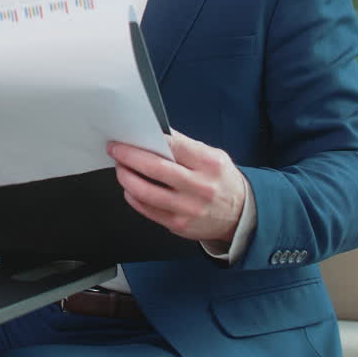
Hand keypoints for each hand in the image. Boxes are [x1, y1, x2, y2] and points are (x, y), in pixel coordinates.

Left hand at [108, 130, 246, 242]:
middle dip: (129, 156)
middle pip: (155, 168)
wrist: (241, 215)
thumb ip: (185, 146)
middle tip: (116, 150)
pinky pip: (147, 210)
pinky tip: (129, 187)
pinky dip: (133, 196)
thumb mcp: (213, 157)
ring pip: (146, 192)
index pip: (172, 146)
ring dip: (126, 177)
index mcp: (209, 164)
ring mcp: (188, 208)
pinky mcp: (179, 225)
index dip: (146, 139)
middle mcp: (200, 187)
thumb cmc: (221, 181)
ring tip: (121, 168)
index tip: (129, 136)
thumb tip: (154, 133)